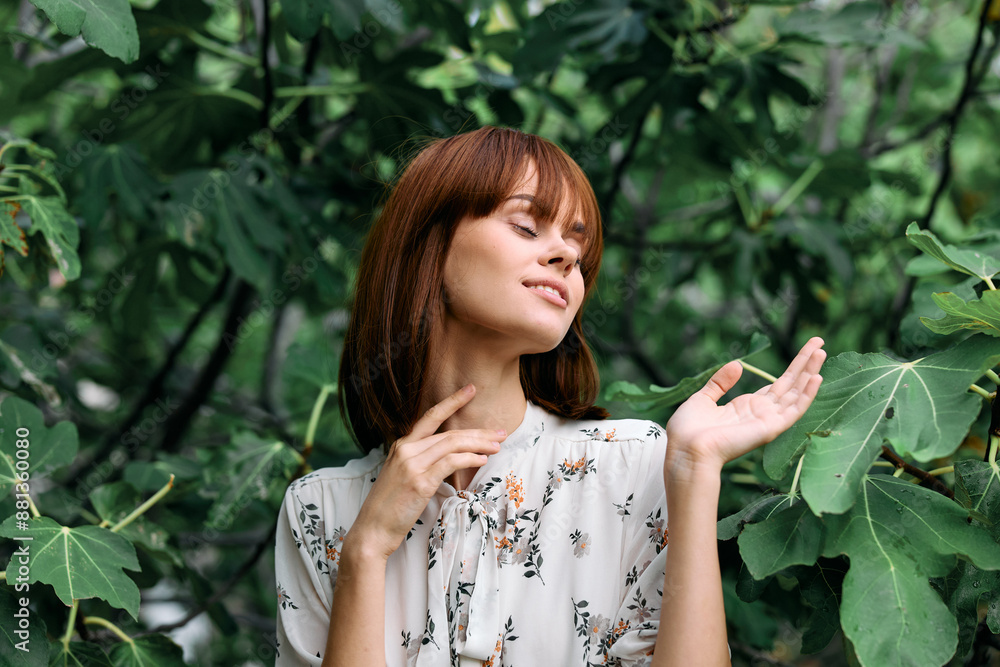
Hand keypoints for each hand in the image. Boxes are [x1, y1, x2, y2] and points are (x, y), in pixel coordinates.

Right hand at [344, 384, 503, 561]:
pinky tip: (482, 460)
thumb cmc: (389, 507)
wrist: (372, 530)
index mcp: (401, 446)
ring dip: (479, 444)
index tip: (471, 390)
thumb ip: (420, 462)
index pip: (430, 416)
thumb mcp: (400, 476)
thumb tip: (448, 459)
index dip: (452, 401)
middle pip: (449, 432)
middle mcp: (406, 450)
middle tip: (500, 432)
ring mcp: (412, 464)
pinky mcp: (419, 481)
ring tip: (497, 446)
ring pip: (452, 444)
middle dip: (478, 431)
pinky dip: (469, 459)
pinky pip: (450, 463)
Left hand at [664, 337, 825, 478]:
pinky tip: (817, 377)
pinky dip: (807, 394)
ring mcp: (768, 421)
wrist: (686, 450)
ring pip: (796, 393)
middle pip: (790, 384)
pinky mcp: (770, 428)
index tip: (805, 350)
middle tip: (819, 341)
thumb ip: (720, 382)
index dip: (791, 368)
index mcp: (746, 407)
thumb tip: (738, 364)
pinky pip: (794, 410)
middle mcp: (761, 413)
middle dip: (805, 363)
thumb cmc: (689, 431)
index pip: (777, 384)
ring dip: (810, 372)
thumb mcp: (703, 399)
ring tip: (822, 351)